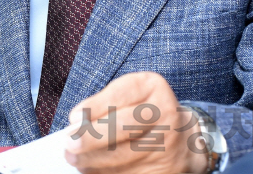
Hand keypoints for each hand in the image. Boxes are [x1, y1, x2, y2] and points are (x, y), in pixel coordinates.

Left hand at [62, 71, 208, 173]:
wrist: (183, 140)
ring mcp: (166, 145)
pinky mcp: (163, 170)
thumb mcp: (131, 94)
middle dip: (92, 137)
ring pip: (123, 156)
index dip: (95, 107)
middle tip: (69, 142)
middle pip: (124, 126)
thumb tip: (76, 119)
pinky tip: (90, 168)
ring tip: (73, 157)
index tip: (73, 118)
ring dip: (92, 160)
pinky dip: (104, 173)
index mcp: (154, 88)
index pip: (123, 94)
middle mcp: (165, 114)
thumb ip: (106, 101)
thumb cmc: (147, 112)